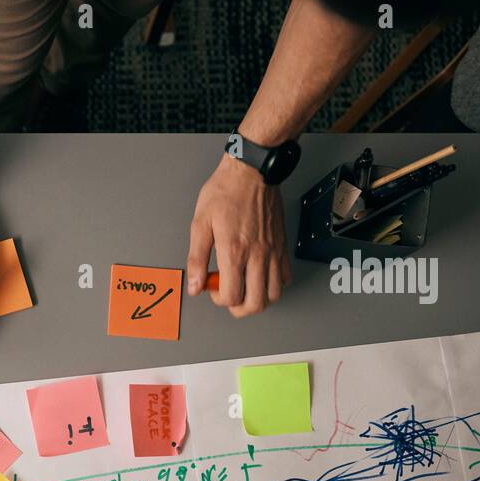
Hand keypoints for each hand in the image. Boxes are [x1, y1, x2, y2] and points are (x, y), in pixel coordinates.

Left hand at [186, 154, 290, 317]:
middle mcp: (257, 255)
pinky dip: (273, 284)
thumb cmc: (225, 192)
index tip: (212, 287)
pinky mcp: (282, 246)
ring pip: (274, 294)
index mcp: (234, 252)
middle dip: (239, 308)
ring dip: (258, 298)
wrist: (253, 171)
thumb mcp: (200, 224)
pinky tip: (260, 274)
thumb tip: (195, 285)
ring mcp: (273, 252)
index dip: (218, 299)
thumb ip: (197, 259)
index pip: (232, 297)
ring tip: (244, 286)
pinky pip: (285, 276)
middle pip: (256, 303)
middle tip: (229, 295)